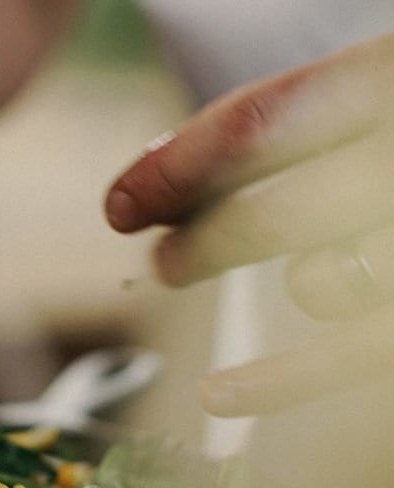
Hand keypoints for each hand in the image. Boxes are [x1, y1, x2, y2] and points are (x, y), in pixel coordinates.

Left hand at [104, 34, 393, 415]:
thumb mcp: (382, 91)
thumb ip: (297, 122)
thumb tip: (157, 168)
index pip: (266, 124)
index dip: (178, 166)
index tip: (120, 202)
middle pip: (279, 208)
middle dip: (197, 237)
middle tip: (154, 253)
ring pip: (325, 281)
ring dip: (246, 287)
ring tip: (177, 270)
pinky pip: (361, 355)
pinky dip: (286, 380)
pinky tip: (219, 396)